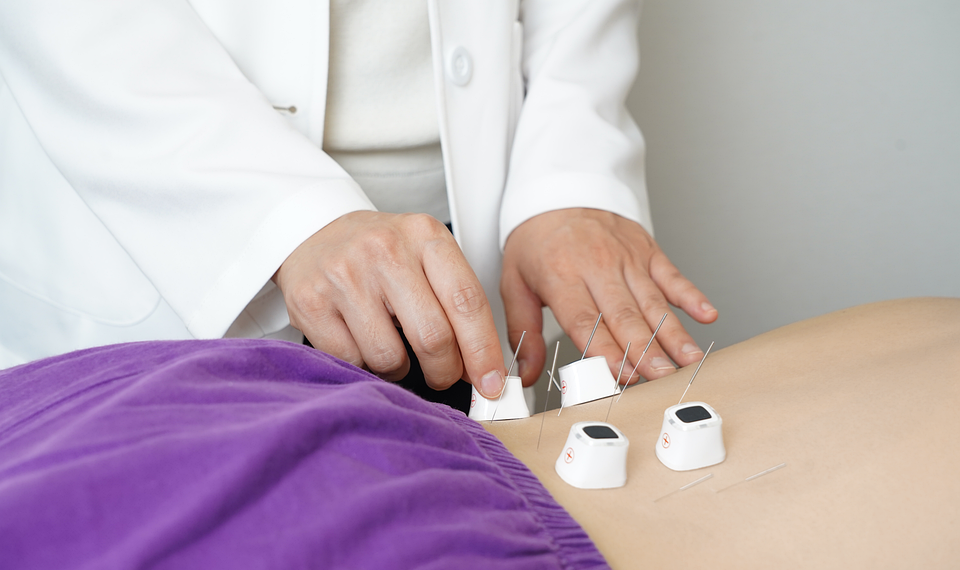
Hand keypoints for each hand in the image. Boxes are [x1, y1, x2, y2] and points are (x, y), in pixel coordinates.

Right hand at [273, 211, 505, 397]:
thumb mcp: (423, 256)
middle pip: (433, 337)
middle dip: (445, 371)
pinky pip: (352, 360)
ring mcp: (345, 275)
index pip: (467, 301)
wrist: (311, 232)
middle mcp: (385, 250)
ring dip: (399, 369)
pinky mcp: (311, 302)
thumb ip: (455, 303)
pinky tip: (362, 342)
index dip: (483, 350)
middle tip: (444, 376)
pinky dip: (364, 365)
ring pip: (390, 357)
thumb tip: (481, 368)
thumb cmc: (379, 252)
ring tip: (393, 347)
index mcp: (424, 235)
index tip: (492, 383)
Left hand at [501, 208, 717, 385]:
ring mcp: (628, 259)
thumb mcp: (514, 282)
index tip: (621, 374)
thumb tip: (528, 373)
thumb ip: (522, 331)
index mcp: (562, 276)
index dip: (605, 349)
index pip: (586, 320)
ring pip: (653, 302)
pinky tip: (707, 315)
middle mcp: (598, 267)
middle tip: (661, 377)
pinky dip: (692, 295)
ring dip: (673, 334)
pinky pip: (673, 276)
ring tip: (687, 360)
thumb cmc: (538, 240)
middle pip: (625, 316)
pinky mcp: (648, 251)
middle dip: (646, 350)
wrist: (560, 189)